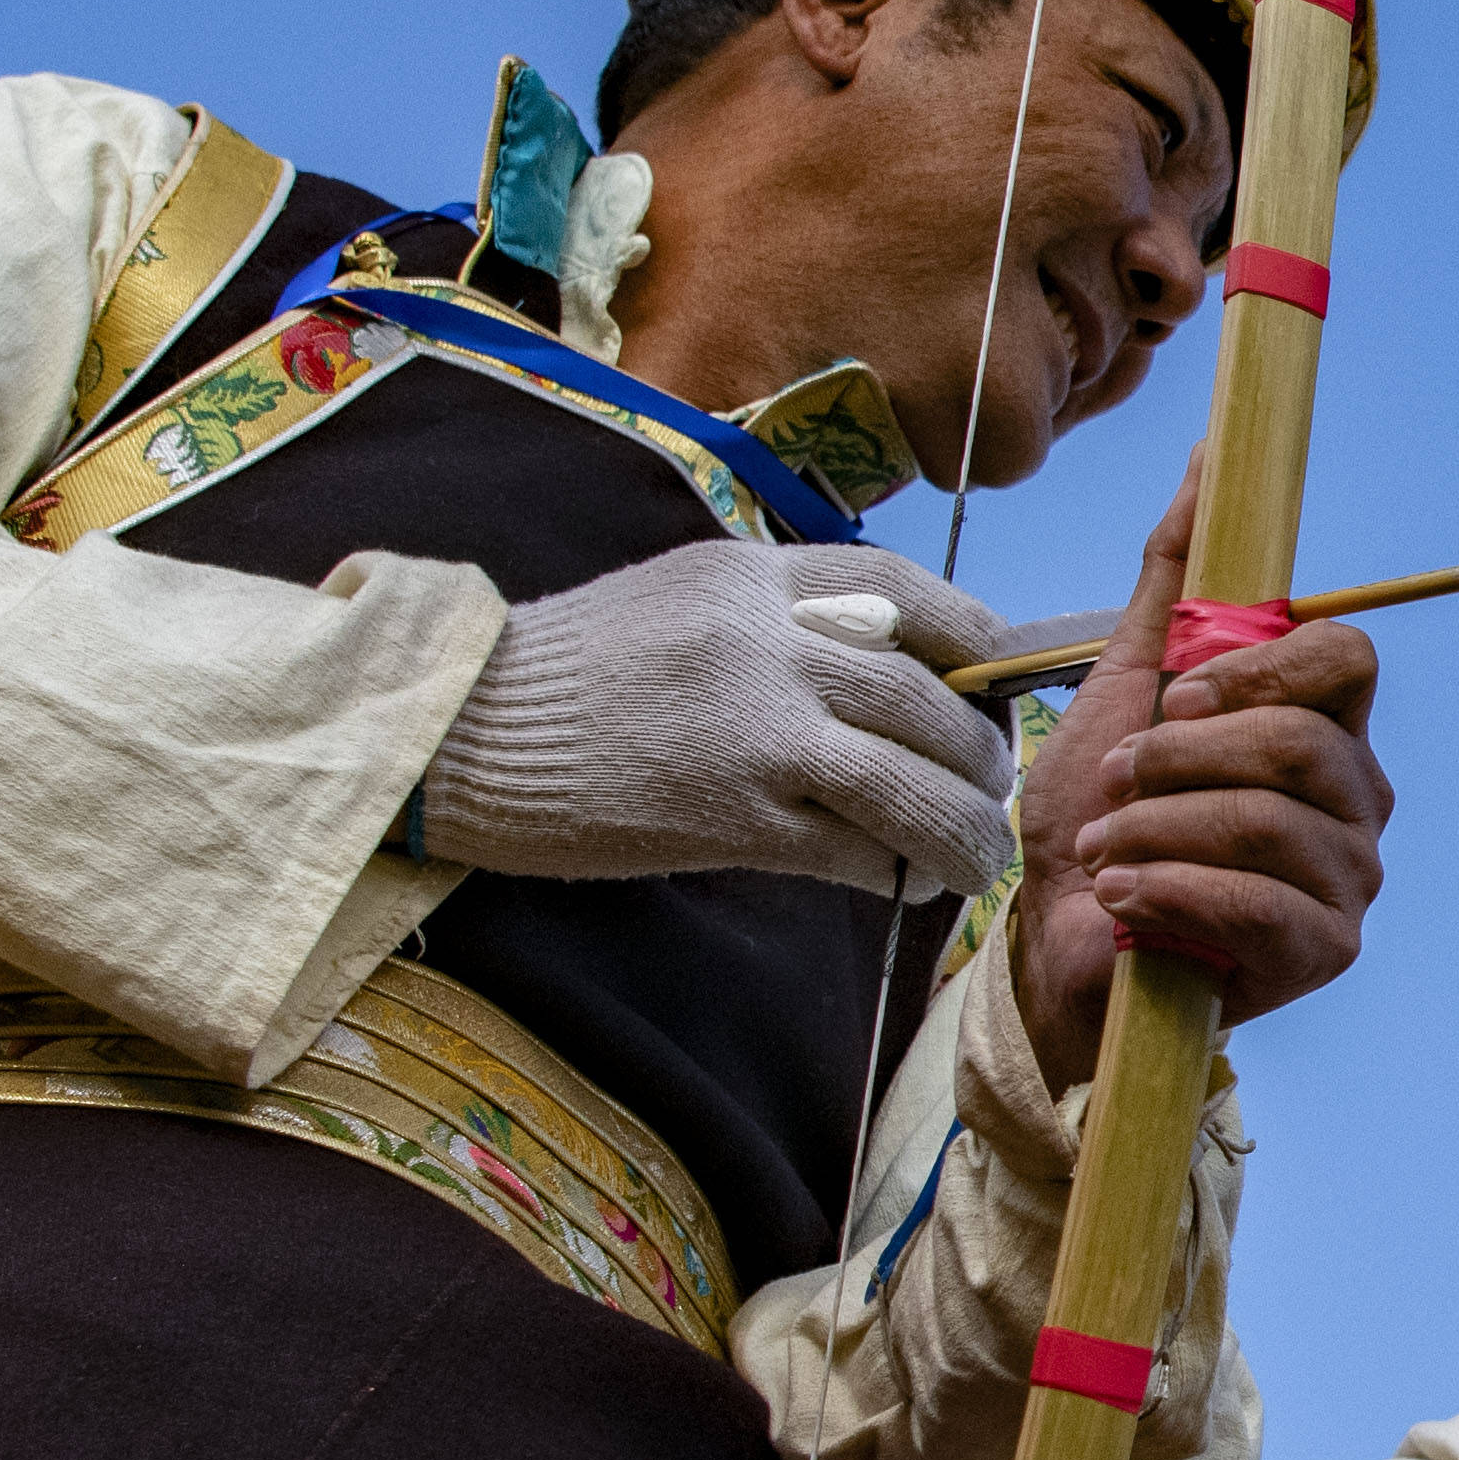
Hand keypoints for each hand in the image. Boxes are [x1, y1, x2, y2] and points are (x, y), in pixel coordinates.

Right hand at [419, 539, 1020, 899]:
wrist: (460, 730)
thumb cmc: (571, 671)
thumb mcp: (682, 596)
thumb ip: (781, 615)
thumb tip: (893, 663)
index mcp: (754, 578)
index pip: (910, 591)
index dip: (977, 642)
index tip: (998, 682)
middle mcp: (764, 644)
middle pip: (929, 700)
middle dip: (981, 754)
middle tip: (991, 786)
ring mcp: (751, 732)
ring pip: (910, 784)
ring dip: (961, 831)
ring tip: (974, 857)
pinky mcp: (728, 818)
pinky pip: (852, 849)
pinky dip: (890, 870)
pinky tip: (897, 881)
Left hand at [1011, 467, 1391, 1080]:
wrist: (1060, 947)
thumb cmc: (1099, 819)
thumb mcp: (1123, 683)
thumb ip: (1175, 578)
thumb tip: (1206, 458)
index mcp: (1321, 724)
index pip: (1345, 657)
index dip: (1256, 668)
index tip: (1177, 696)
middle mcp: (1354, 796)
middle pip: (1300, 740)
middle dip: (1179, 759)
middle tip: (1116, 782)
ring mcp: (1348, 877)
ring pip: (1269, 819)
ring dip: (1157, 827)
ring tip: (1106, 847)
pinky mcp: (1325, 949)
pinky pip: (1261, 902)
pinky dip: (1170, 887)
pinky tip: (1124, 894)